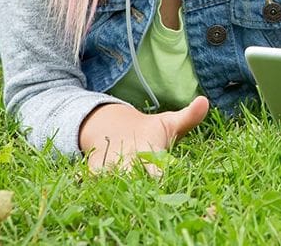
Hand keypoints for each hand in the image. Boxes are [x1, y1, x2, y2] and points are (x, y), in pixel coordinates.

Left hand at [78, 96, 208, 174]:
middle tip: (129, 179)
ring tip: (102, 178)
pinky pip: (87, 178)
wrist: (120, 137)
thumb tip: (204, 100)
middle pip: (133, 179)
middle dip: (132, 181)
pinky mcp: (94, 173)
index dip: (160, 174)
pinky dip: (81, 179)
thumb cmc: (150, 134)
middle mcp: (134, 171)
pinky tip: (76, 178)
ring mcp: (113, 173)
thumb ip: (187, 116)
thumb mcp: (168, 124)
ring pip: (110, 181)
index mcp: (154, 160)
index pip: (160, 171)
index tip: (160, 176)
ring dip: (106, 181)